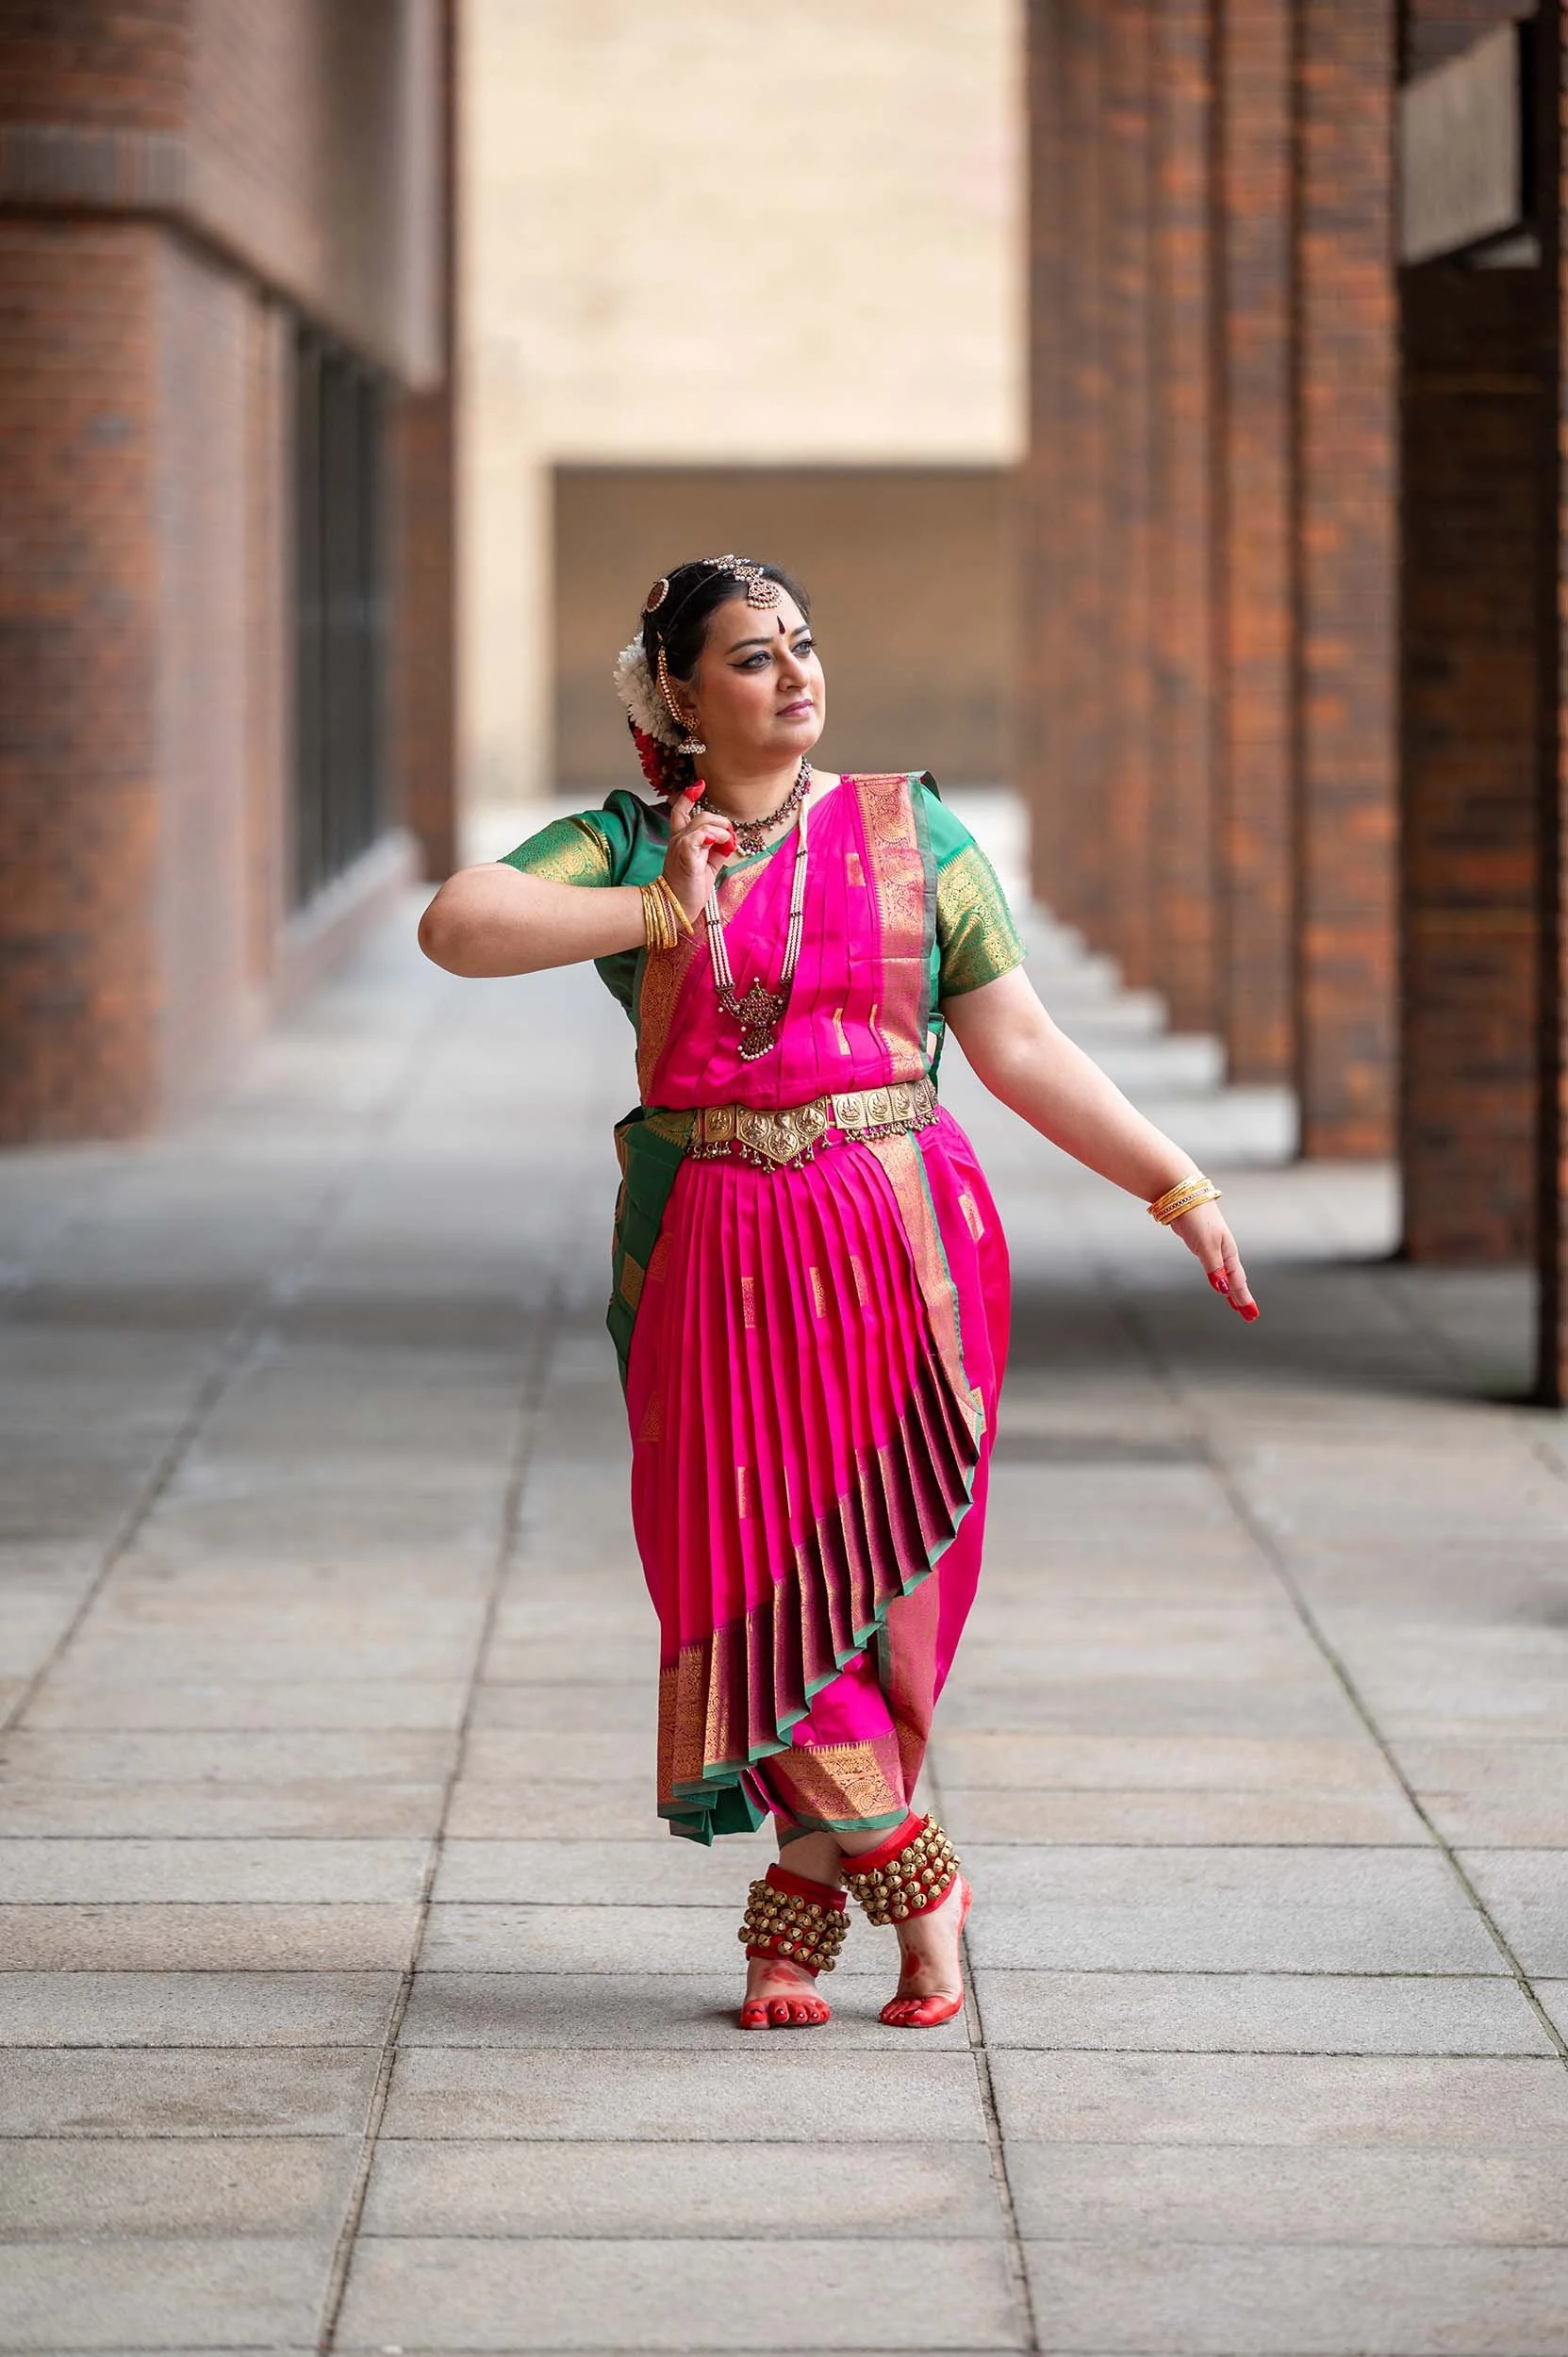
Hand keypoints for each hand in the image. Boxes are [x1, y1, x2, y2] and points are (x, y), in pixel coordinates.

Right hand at [662, 784, 735, 921]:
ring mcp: (681, 846)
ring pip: (704, 822)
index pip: (680, 812)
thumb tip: (729, 840)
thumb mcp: (706, 866)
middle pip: (701, 815)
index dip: (688, 797)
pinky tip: (721, 847)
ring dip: (722, 831)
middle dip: (721, 822)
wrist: (676, 907)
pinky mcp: (686, 854)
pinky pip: (701, 835)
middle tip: (729, 838)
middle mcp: (678, 840)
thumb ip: (716, 851)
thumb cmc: (688, 889)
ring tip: (726, 845)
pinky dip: (715, 837)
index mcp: (680, 841)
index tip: (698, 785)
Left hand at [1170, 1200, 1258, 1321]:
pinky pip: (1215, 1268)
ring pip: (1225, 1274)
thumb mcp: (1207, 1246)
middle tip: (1248, 1315)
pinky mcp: (1202, 1244)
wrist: (1183, 1196)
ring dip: (1231, 1289)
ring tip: (1235, 1303)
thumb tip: (1223, 1289)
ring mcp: (1214, 1248)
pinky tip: (1219, 1281)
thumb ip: (1214, 1268)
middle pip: (1235, 1280)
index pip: (1238, 1282)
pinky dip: (1219, 1278)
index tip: (1251, 1315)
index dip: (1244, 1299)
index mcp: (1229, 1253)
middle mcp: (1224, 1252)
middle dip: (1241, 1298)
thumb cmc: (1197, 1219)